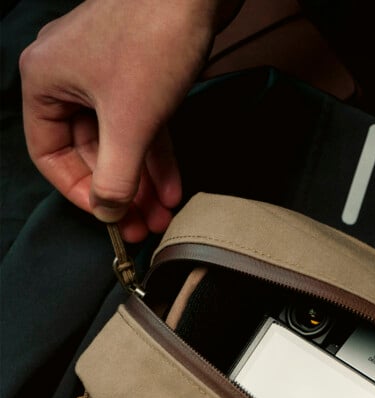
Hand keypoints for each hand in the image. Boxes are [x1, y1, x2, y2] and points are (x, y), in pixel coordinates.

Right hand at [19, 0, 238, 241]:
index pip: (50, 154)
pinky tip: (173, 187)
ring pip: (118, 142)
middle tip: (143, 226)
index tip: (109, 216)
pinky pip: (140, 125)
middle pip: (88, 152)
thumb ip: (114, 175)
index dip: (80, 191)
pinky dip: (156, 155)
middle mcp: (69, 76)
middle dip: (120, 192)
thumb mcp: (128, 123)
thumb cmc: (151, 39)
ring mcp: (104, 73)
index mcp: (46, 82)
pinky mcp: (137, 72)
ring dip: (142, 181)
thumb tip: (108, 211)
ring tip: (163, 215)